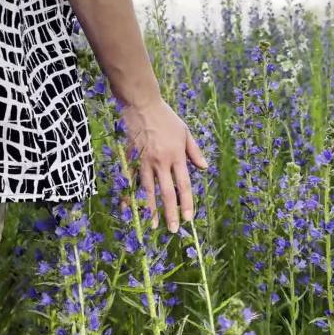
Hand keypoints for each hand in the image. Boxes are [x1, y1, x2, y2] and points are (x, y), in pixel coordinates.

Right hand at [121, 97, 207, 232]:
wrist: (142, 104)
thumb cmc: (166, 117)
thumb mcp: (185, 132)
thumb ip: (194, 152)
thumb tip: (204, 168)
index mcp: (176, 156)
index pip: (183, 185)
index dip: (186, 203)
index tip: (188, 218)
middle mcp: (161, 162)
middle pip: (167, 192)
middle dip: (170, 212)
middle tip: (172, 230)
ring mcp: (144, 161)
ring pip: (148, 190)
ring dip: (151, 210)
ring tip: (154, 225)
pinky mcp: (131, 159)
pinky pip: (131, 181)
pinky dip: (130, 195)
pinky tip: (129, 209)